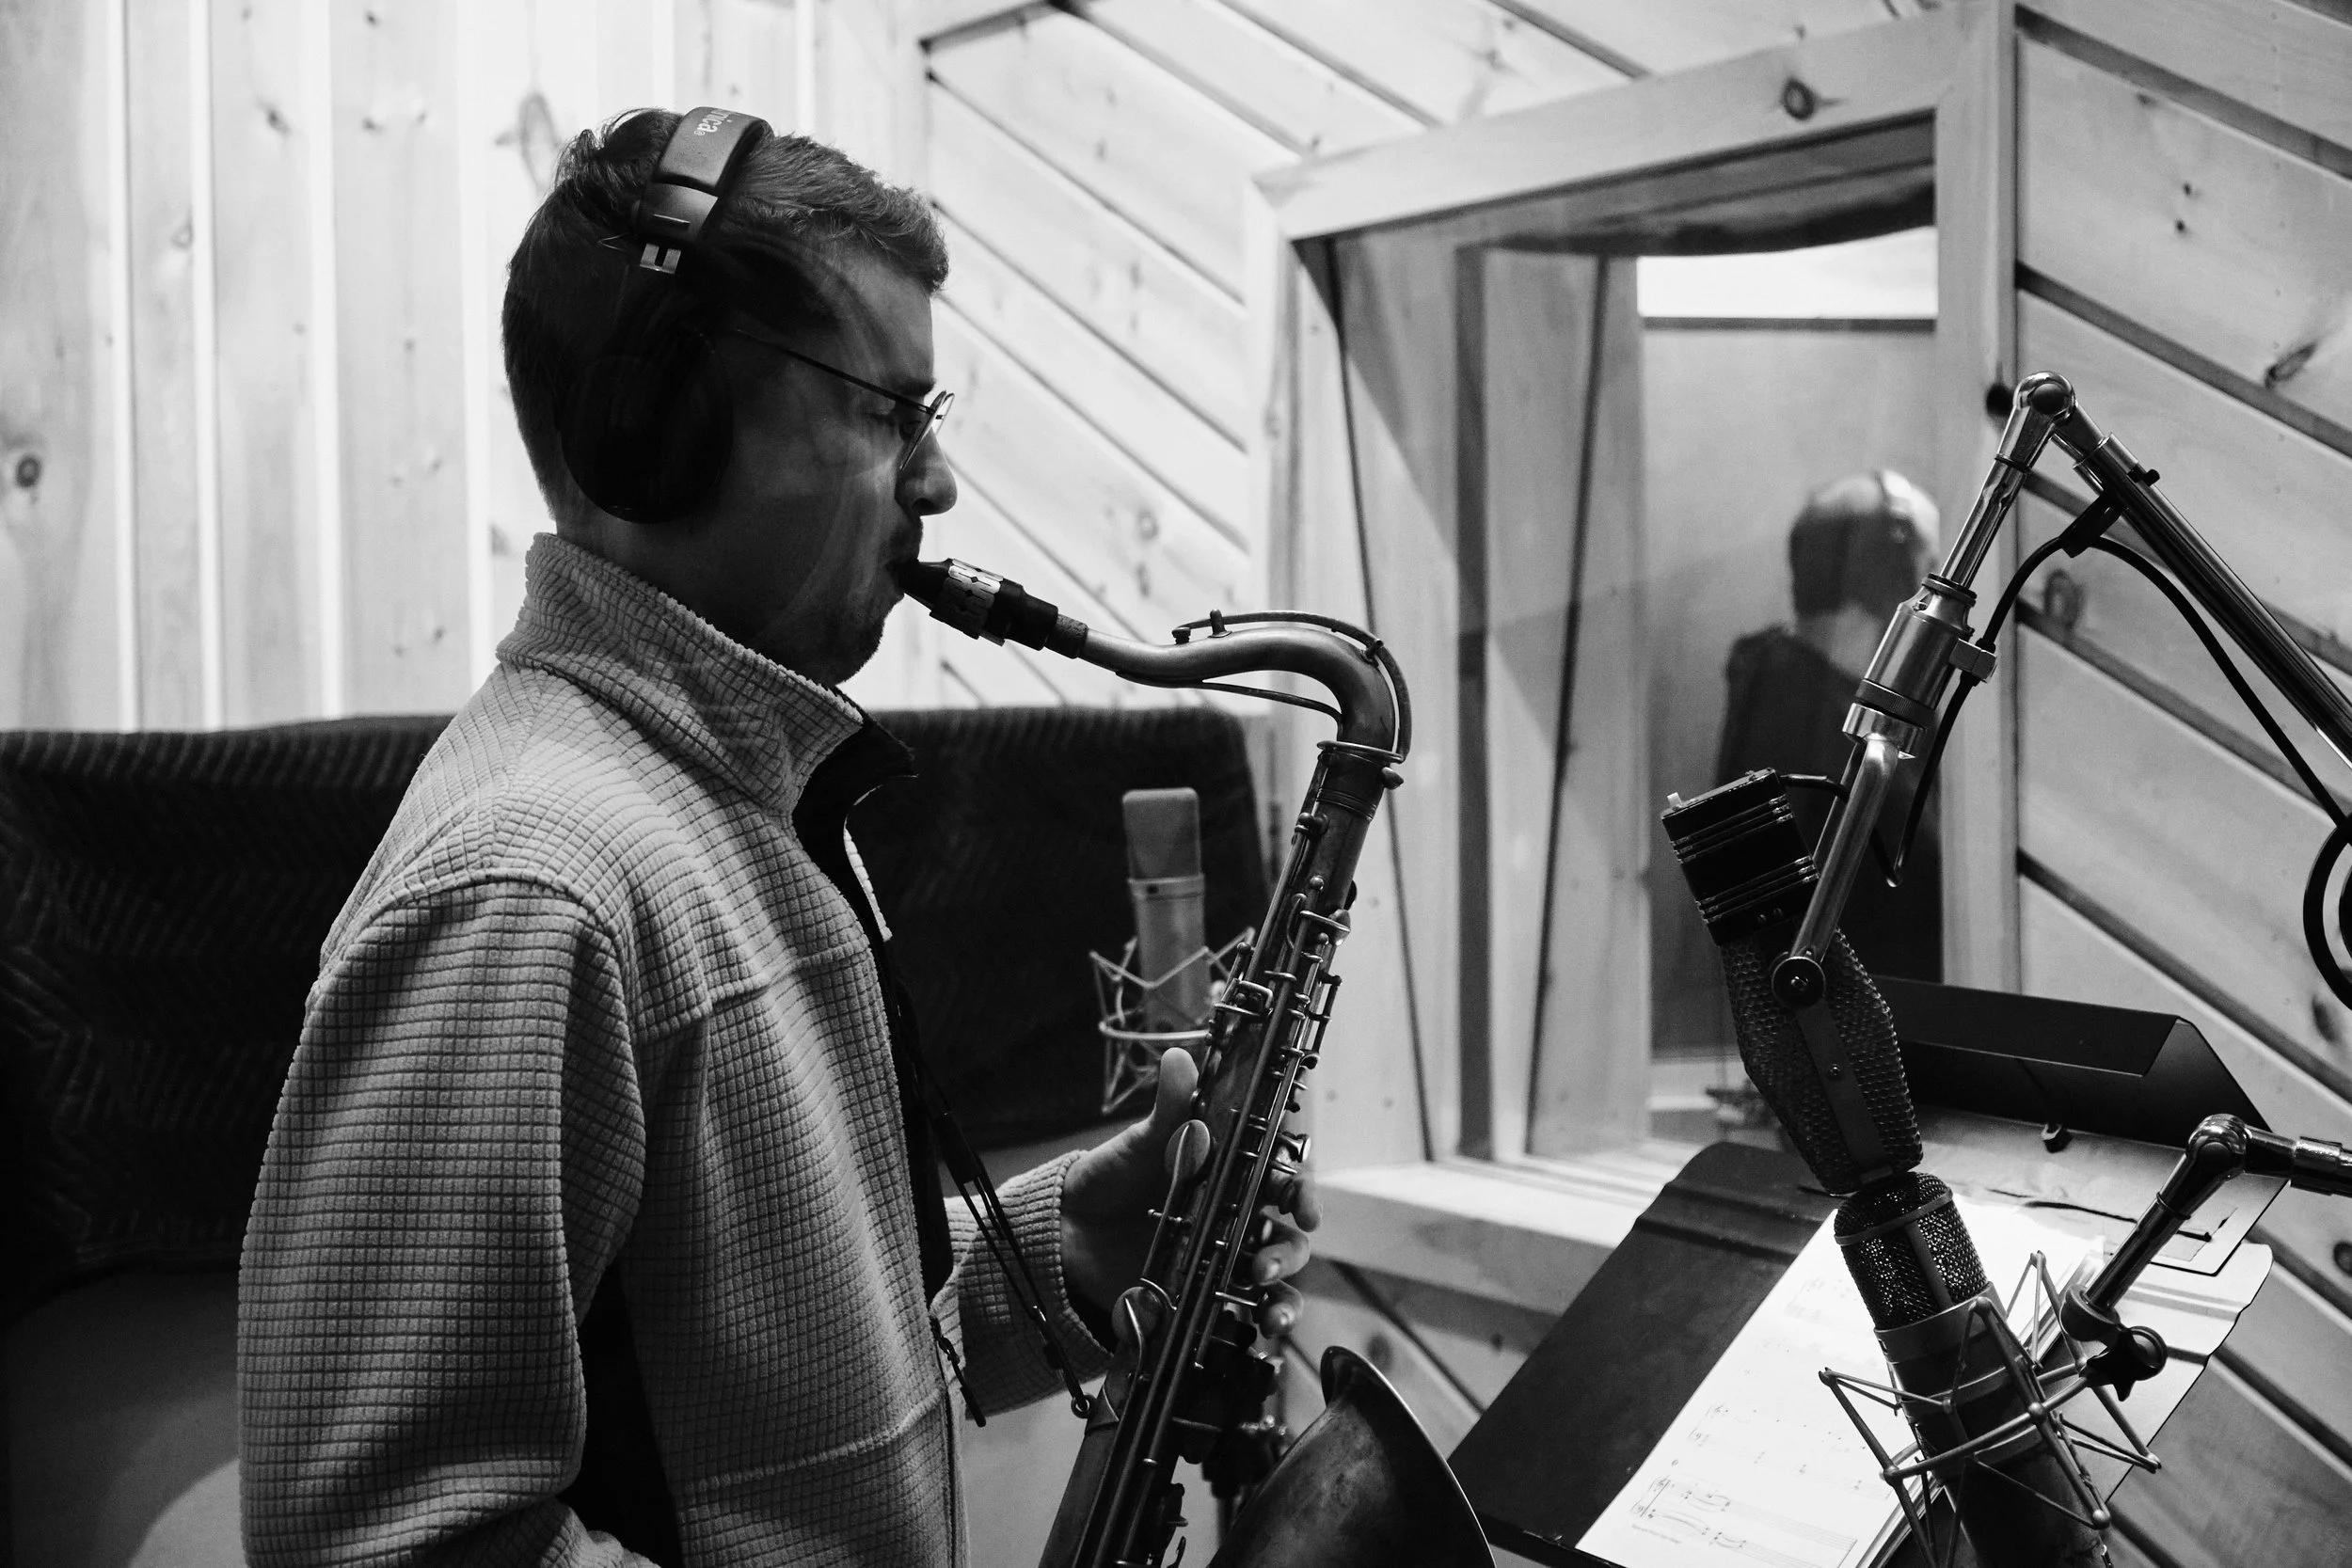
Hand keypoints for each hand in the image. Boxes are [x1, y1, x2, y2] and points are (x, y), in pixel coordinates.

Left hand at [1060, 1047, 1319, 1338]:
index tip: (1300, 1205)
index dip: (1300, 1189)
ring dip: (1284, 1288)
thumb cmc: (1112, 1180)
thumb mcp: (1141, 1143)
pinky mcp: (1207, 1294)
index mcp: (1229, 1176)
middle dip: (1289, 1247)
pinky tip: (1262, 1326)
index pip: (1281, 1178)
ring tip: (1265, 1297)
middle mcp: (1235, 1218)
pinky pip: (1248, 1311)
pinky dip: (1265, 1318)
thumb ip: (1170, 1108)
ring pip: (1277, 1274)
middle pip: (1287, 1231)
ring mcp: (1223, 1258)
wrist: (1069, 1235)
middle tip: (1264, 1260)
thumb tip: (1179, 1058)